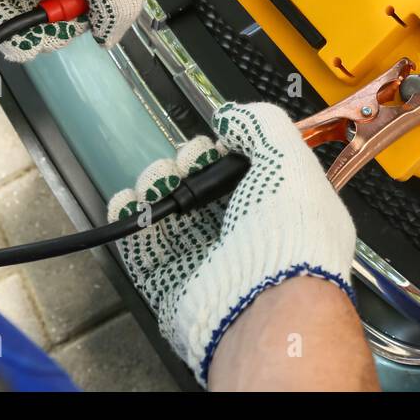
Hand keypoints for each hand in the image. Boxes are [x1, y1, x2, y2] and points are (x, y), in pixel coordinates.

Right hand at [108, 102, 358, 385]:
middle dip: (190, 163)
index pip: (254, 169)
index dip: (231, 149)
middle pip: (209, 188)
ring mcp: (212, 260)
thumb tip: (234, 116)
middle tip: (188, 160)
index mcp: (287, 207)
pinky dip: (132, 219)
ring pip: (174, 213)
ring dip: (158, 185)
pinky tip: (128, 199)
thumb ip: (263, 125)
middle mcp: (251, 234)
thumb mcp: (289, 159)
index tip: (219, 139)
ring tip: (157, 177)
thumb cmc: (290, 236)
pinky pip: (145, 246)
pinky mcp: (176, 283)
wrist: (264, 304)